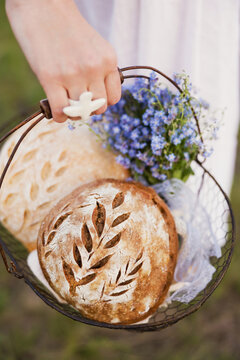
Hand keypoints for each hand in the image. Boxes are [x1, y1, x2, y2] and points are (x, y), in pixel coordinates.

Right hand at [6, 0, 120, 121]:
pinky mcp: (51, 77)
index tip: (91, 99)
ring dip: (72, 113)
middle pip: (99, 107)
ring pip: (80, 112)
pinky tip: (57, 112)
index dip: (102, 102)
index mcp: (108, 59)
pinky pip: (61, 111)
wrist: (41, 5)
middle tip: (77, 103)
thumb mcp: (94, 46)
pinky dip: (60, 117)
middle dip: (88, 109)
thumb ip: (98, 70)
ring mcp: (73, 74)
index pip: (114, 98)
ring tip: (65, 105)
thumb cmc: (67, 27)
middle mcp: (94, 68)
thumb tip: (92, 100)